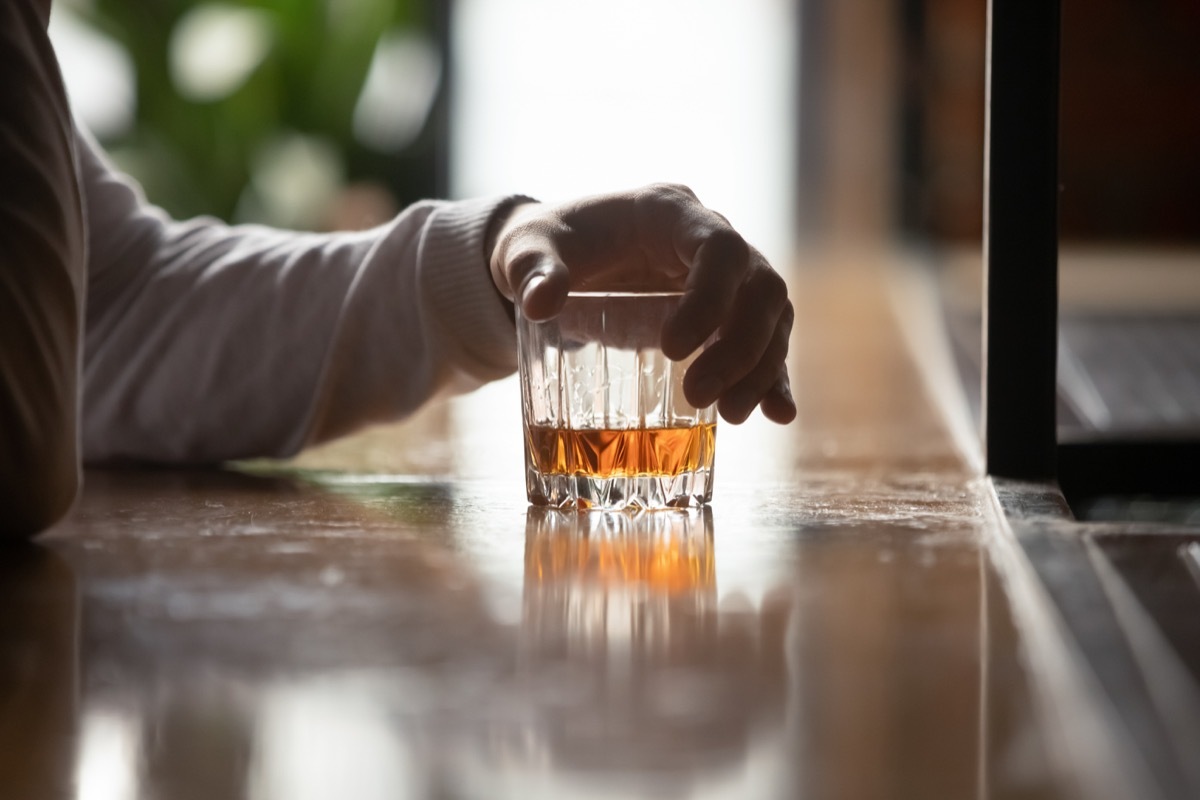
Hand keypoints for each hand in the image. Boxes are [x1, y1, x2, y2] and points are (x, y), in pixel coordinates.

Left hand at [488, 183, 794, 424]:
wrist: (552, 262)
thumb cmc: (543, 247)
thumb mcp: (525, 251)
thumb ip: (532, 271)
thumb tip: (540, 303)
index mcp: (669, 211)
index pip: (720, 247)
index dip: (711, 297)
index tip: (672, 348)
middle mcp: (709, 238)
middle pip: (760, 285)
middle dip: (741, 345)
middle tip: (698, 394)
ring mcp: (724, 278)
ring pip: (771, 316)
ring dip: (760, 367)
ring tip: (731, 416)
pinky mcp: (724, 315)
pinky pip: (763, 344)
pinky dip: (771, 378)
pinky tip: (775, 414)